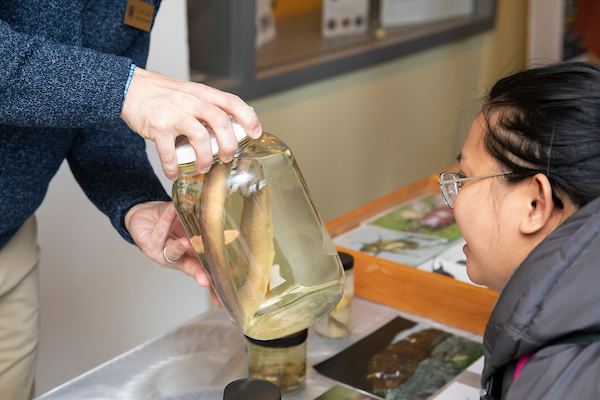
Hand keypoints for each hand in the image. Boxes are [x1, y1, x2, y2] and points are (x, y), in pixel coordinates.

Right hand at [120, 67, 261, 179]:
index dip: (248, 118)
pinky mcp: (157, 126)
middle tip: (228, 157)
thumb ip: (208, 107)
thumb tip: (230, 128)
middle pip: (221, 122)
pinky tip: (174, 173)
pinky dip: (172, 167)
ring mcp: (174, 113)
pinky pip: (169, 152)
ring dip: (205, 158)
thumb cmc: (163, 94)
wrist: (129, 87)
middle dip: (229, 144)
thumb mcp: (191, 93)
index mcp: (203, 94)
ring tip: (203, 168)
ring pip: (199, 138)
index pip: (233, 102)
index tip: (256, 134)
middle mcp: (191, 101)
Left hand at [125, 201, 221, 307]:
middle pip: (190, 268)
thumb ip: (204, 229)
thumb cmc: (169, 224)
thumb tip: (230, 229)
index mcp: (190, 257)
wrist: (144, 216)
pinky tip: (172, 210)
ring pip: (173, 252)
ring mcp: (162, 252)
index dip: (212, 284)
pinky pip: (160, 230)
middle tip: (207, 280)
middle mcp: (177, 259)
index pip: (204, 271)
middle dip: (199, 274)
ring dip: (181, 247)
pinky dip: (167, 219)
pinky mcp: (149, 242)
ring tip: (187, 242)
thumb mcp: (190, 227)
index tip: (219, 294)